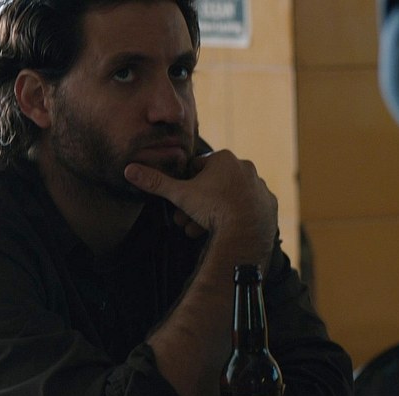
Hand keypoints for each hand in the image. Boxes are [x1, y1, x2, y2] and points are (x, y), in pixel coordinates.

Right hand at [125, 150, 277, 266]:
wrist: (244, 233)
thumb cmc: (212, 209)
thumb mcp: (180, 195)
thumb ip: (156, 182)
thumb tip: (129, 169)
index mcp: (224, 158)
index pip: (197, 168)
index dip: (186, 186)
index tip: (182, 202)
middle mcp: (245, 167)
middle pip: (214, 185)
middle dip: (199, 204)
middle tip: (187, 221)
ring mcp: (259, 186)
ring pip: (231, 197)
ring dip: (216, 211)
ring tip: (202, 229)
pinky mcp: (269, 204)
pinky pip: (250, 208)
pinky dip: (238, 216)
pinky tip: (228, 229)